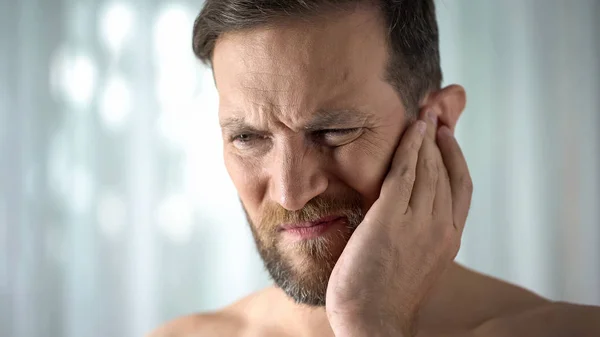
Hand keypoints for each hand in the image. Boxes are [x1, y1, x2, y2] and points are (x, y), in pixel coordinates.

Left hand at [325, 111, 472, 336]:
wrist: (372, 321)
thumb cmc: (385, 294)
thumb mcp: (412, 260)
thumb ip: (417, 232)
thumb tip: (410, 211)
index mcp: (449, 238)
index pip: (461, 187)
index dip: (455, 157)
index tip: (446, 136)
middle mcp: (441, 227)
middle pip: (447, 171)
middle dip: (441, 138)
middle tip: (435, 112)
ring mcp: (418, 222)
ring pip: (429, 168)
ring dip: (426, 137)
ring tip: (423, 114)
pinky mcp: (390, 218)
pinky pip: (405, 172)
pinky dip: (411, 147)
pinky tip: (411, 130)